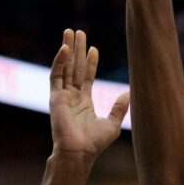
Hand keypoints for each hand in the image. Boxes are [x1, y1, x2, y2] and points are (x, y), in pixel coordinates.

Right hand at [49, 28, 128, 159]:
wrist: (79, 152)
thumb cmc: (94, 143)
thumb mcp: (112, 124)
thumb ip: (119, 108)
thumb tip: (128, 93)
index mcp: (84, 103)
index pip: (87, 77)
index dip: (90, 62)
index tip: (94, 48)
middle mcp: (72, 97)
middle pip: (75, 67)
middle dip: (77, 49)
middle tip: (78, 32)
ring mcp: (63, 96)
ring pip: (65, 67)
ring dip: (67, 49)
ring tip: (69, 32)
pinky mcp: (55, 97)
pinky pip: (56, 75)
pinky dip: (59, 61)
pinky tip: (64, 48)